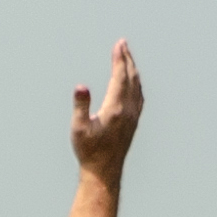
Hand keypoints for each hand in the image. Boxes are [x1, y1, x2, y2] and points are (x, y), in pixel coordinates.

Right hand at [70, 39, 143, 185]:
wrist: (104, 171)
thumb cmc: (88, 151)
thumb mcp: (78, 129)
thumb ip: (80, 106)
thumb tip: (81, 87)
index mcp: (115, 108)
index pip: (120, 76)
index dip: (119, 59)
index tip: (119, 44)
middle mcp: (128, 109)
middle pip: (131, 77)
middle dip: (127, 59)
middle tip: (122, 44)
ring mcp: (133, 116)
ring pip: (137, 86)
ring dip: (132, 69)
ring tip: (127, 58)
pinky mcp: (134, 122)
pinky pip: (139, 96)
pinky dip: (136, 83)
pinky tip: (133, 82)